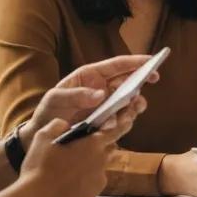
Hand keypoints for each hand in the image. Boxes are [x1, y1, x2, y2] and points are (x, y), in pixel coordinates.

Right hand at [19, 118, 119, 196]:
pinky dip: (86, 180)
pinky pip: (94, 182)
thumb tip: (65, 124)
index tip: (124, 121)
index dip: (120, 124)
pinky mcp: (94, 194)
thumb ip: (58, 125)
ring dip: (91, 164)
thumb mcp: (43, 137)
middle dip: (98, 146)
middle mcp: (101, 160)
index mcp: (93, 144)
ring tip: (69, 168)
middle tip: (78, 149)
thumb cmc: (39, 169)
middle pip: (108, 148)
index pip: (115, 130)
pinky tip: (69, 182)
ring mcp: (99, 179)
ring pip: (100, 166)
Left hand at [21, 54, 158, 147]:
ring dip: (134, 105)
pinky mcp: (107, 123)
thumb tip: (100, 95)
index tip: (152, 61)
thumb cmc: (48, 111)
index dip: (136, 62)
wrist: (44, 136)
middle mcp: (103, 89)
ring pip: (129, 102)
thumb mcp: (55, 99)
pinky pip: (122, 121)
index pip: (118, 65)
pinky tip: (117, 124)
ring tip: (134, 108)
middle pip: (128, 82)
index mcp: (91, 76)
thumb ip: (75, 96)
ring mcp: (107, 107)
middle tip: (153, 80)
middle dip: (142, 81)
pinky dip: (124, 122)